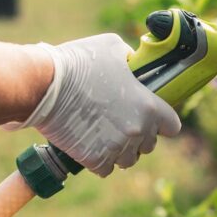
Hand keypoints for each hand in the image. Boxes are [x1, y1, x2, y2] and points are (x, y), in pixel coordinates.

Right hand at [7, 33, 180, 175]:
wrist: (44, 85)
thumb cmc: (79, 62)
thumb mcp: (113, 47)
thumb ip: (131, 61)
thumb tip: (134, 64)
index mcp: (149, 106)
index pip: (172, 126)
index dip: (162, 122)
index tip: (152, 118)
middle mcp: (137, 130)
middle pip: (149, 145)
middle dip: (139, 136)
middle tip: (121, 124)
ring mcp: (116, 147)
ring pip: (128, 160)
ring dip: (120, 151)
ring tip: (106, 137)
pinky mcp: (94, 159)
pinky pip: (106, 169)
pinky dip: (100, 161)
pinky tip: (92, 146)